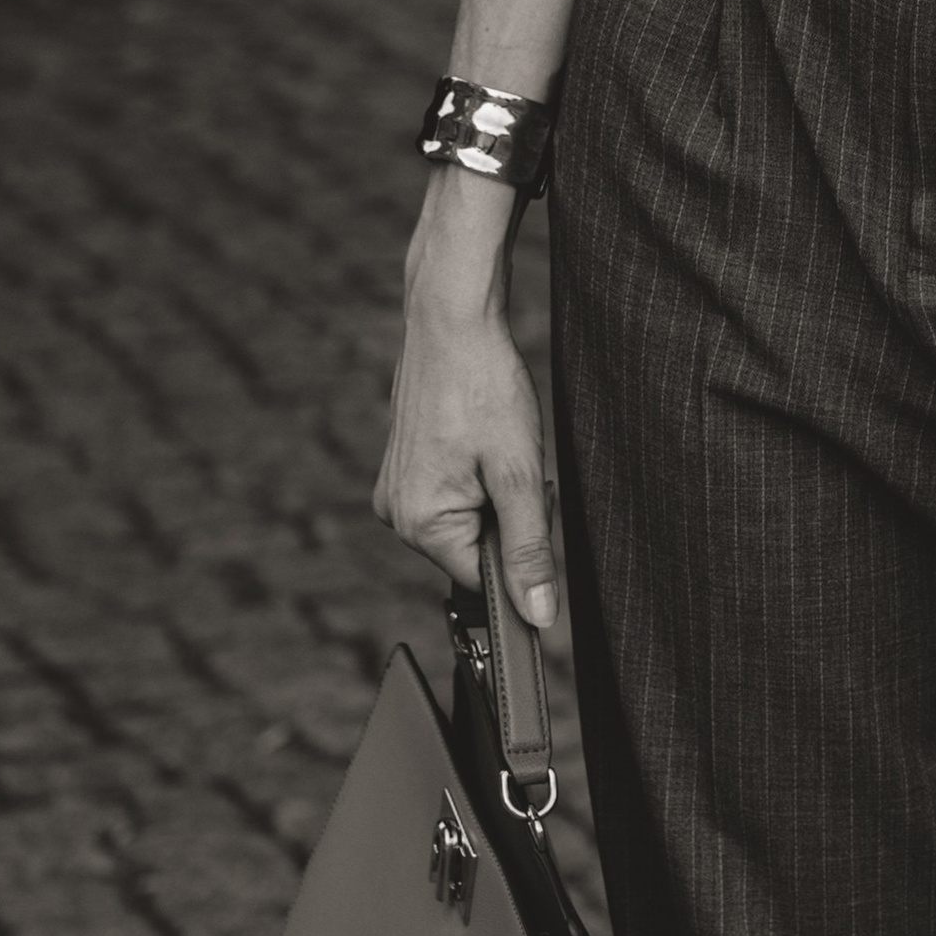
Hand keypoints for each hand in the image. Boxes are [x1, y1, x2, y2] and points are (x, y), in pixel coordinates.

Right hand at [373, 174, 558, 626]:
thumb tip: (538, 616)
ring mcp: (397, 489)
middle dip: (509, 518)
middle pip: (475, 550)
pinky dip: (481, 476)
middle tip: (519, 465)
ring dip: (497, 494)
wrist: (452, 320)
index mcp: (419, 525)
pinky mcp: (406, 468)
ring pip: (469, 520)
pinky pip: (455, 494)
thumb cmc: (484, 388)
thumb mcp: (518, 474)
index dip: (520, 556)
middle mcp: (396, 515)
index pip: (482, 581)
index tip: (539, 514)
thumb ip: (528, 550)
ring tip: (499, 444)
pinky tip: (484, 437)